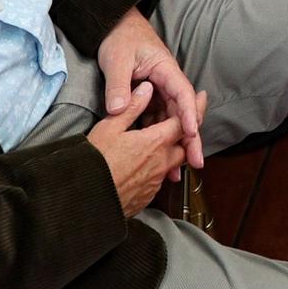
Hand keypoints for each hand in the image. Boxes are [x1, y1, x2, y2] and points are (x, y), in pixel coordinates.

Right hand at [87, 83, 188, 215]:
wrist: (85, 200)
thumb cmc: (95, 160)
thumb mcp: (110, 127)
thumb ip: (132, 107)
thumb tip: (147, 88)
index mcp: (156, 142)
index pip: (183, 122)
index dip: (195, 108)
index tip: (202, 97)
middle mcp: (162, 163)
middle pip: (182, 146)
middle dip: (184, 134)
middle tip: (181, 124)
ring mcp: (155, 183)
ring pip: (172, 165)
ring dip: (171, 154)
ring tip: (162, 146)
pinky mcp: (146, 197)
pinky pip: (159, 180)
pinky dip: (158, 170)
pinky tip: (146, 167)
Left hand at [98, 8, 205, 170]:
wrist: (114, 26)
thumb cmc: (120, 38)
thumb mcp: (117, 60)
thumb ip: (118, 85)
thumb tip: (117, 110)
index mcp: (166, 70)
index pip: (183, 93)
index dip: (190, 114)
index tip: (192, 133)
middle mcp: (167, 82)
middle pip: (183, 112)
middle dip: (191, 138)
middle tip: (196, 162)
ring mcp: (159, 91)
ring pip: (171, 120)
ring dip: (175, 144)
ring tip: (177, 171)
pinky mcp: (150, 98)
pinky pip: (156, 120)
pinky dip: (159, 138)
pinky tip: (159, 157)